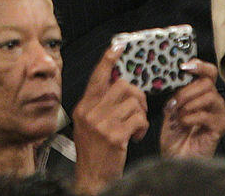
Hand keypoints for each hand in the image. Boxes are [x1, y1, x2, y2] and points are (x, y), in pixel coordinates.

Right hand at [72, 46, 148, 194]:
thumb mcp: (88, 125)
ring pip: (133, 102)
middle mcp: (90, 112)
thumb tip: (116, 86)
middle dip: (137, 96)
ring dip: (141, 114)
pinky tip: (136, 136)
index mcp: (83, 107)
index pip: (96, 77)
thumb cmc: (93, 153)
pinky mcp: (114, 136)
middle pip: (122, 86)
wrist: (91, 177)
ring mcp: (101, 124)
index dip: (108, 59)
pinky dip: (142, 128)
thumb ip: (98, 105)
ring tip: (136, 127)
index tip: (118, 46)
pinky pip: (138, 120)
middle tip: (138, 109)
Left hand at [159, 59, 224, 158]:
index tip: (185, 66)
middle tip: (175, 101)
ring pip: (210, 96)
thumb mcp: (170, 109)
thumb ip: (174, 93)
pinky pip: (207, 115)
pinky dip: (191, 117)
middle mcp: (213, 102)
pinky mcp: (219, 128)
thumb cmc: (174, 134)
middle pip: (207, 83)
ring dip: (189, 103)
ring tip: (178, 114)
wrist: (176, 157)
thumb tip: (172, 77)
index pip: (208, 73)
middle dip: (187, 90)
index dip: (199, 66)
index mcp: (201, 94)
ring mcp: (218, 115)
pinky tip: (183, 123)